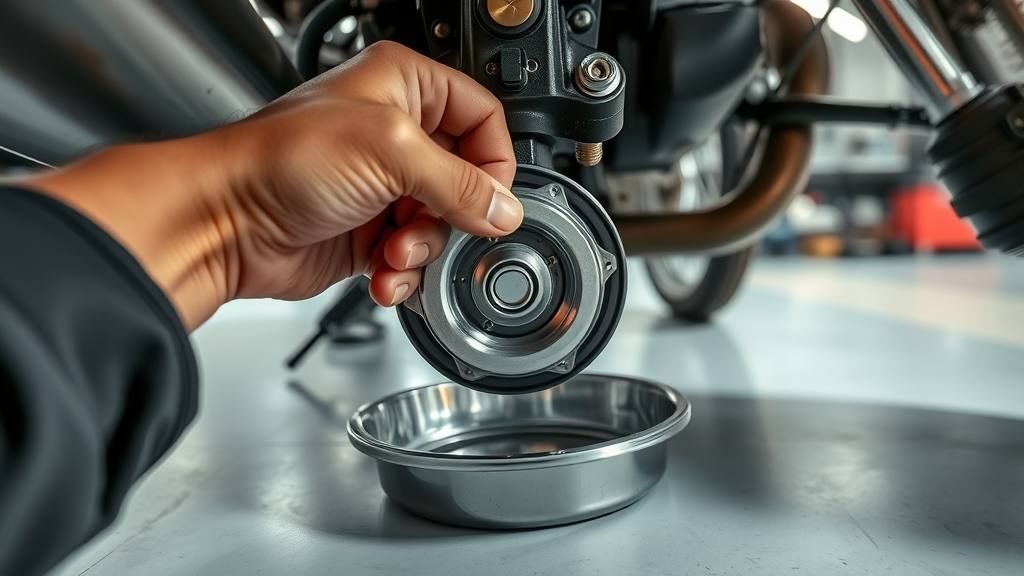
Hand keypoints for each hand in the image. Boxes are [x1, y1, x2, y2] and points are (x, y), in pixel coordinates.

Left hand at [26, 42, 521, 330]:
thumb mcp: (388, 152)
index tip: (488, 197)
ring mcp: (381, 185)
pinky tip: (381, 274)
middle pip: (466, 179)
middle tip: (427, 224)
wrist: (222, 224)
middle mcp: (395, 134)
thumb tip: (503, 209)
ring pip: (441, 224)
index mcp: (404, 87)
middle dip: (451, 214)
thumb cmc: (277, 162)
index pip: (483, 117)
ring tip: (393, 252)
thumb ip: (459, 182)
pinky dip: (402, 272)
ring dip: (423, 249)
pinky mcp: (368, 231)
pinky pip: (412, 256)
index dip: (492, 160)